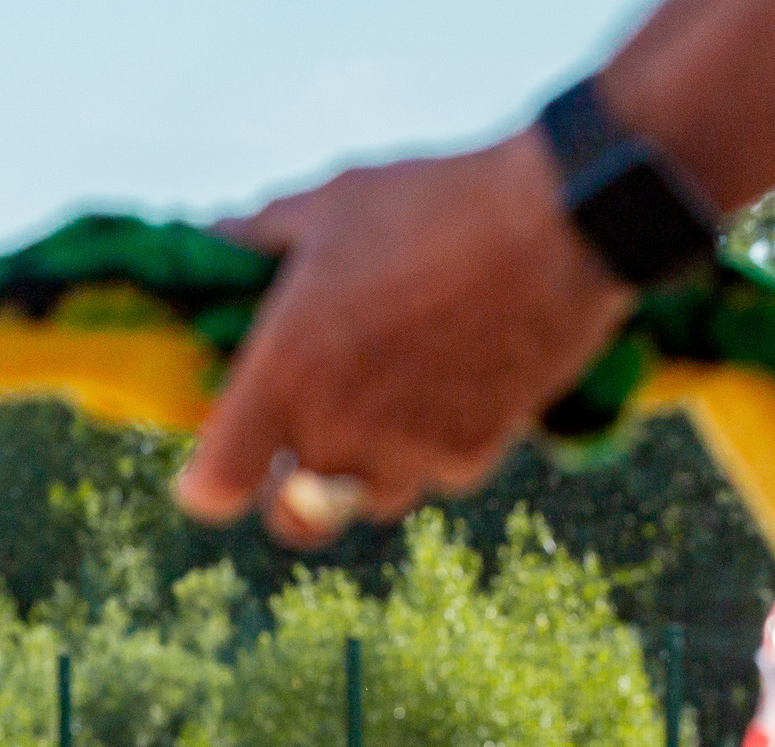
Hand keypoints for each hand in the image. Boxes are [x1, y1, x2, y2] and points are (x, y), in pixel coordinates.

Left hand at [175, 132, 636, 546]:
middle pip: (290, 514)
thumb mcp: (330, 205)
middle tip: (300, 457)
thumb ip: (258, 238)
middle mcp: (336, 430)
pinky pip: (437, 474)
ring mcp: (406, 452)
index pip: (215, 489)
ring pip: (368, 499)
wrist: (567, 219)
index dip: (207, 488)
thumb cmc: (434, 203)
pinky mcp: (472, 456)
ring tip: (392, 397)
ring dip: (367, 469)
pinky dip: (438, 445)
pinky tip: (457, 382)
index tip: (213, 473)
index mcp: (282, 375)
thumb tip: (211, 237)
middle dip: (290, 491)